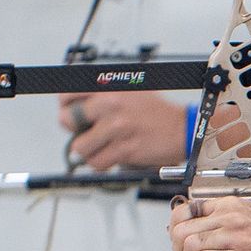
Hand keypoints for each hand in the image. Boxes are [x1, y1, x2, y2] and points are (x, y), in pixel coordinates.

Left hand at [58, 91, 187, 169]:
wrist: (185, 129)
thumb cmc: (158, 113)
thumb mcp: (131, 90)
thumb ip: (104, 94)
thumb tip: (76, 105)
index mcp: (111, 87)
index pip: (67, 94)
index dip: (65, 107)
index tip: (71, 114)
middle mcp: (111, 104)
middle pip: (67, 120)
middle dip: (75, 130)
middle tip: (87, 132)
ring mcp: (117, 127)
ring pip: (80, 146)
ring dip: (89, 150)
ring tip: (103, 146)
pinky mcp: (124, 148)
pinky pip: (97, 162)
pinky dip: (102, 163)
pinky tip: (113, 155)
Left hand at [168, 196, 250, 250]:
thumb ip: (231, 218)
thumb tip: (204, 224)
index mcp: (234, 206)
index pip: (187, 209)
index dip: (178, 230)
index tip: (182, 243)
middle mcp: (233, 217)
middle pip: (181, 228)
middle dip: (178, 250)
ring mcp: (236, 237)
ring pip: (188, 245)